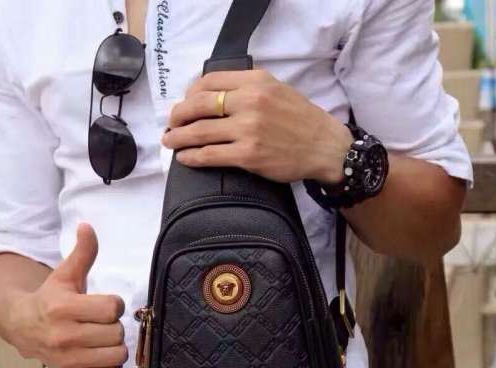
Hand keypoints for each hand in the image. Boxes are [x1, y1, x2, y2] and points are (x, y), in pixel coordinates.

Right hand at [8, 223, 126, 367]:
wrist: (23, 327)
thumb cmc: (51, 298)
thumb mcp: (66, 274)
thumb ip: (82, 253)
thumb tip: (87, 226)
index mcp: (63, 308)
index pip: (113, 308)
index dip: (114, 304)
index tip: (103, 304)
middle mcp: (64, 337)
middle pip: (117, 333)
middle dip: (114, 325)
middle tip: (100, 322)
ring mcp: (68, 360)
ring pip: (118, 355)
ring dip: (115, 346)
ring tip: (101, 338)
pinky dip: (110, 367)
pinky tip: (98, 354)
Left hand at [162, 70, 352, 185]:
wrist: (324, 147)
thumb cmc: (300, 119)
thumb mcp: (276, 89)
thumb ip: (246, 86)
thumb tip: (209, 95)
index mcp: (256, 81)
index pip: (208, 82)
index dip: (189, 94)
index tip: (185, 104)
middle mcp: (250, 102)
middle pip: (198, 105)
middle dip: (178, 116)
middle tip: (171, 124)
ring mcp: (248, 129)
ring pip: (199, 131)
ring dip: (178, 138)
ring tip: (170, 141)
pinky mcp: (248, 155)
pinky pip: (209, 155)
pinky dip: (192, 157)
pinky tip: (185, 158)